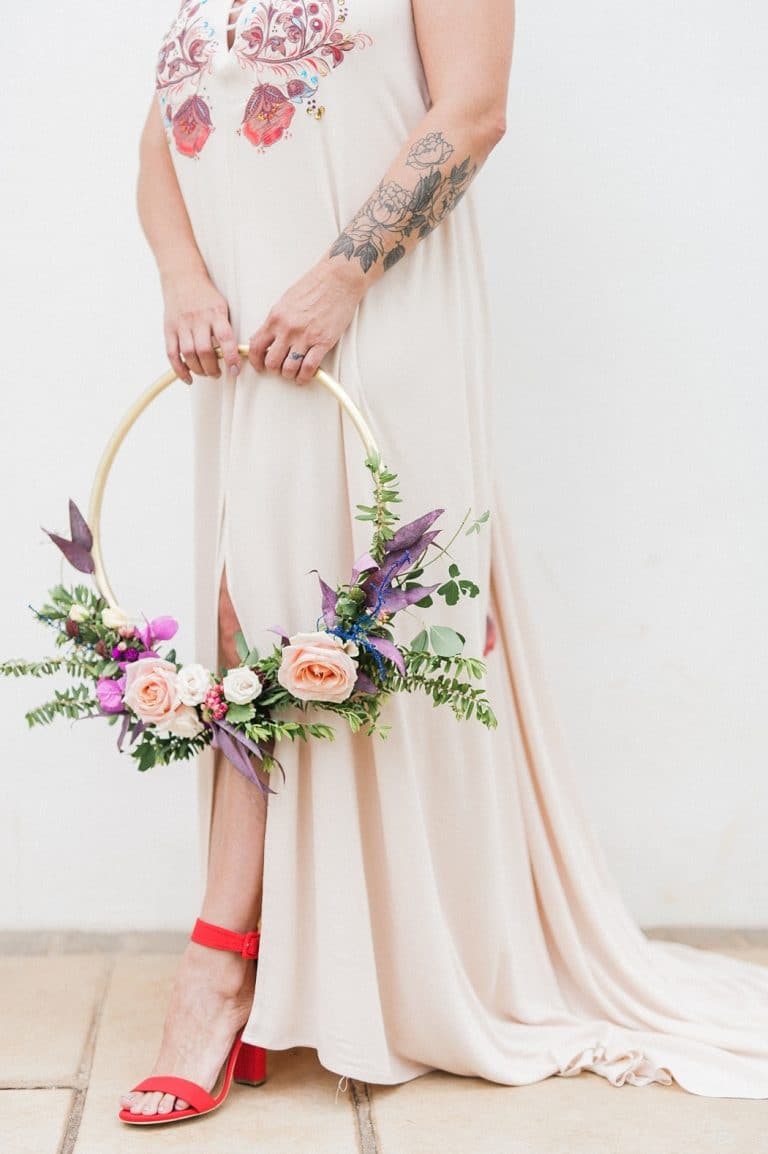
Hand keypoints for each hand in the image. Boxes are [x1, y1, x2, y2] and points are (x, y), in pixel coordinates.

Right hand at [162, 271, 240, 383]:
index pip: (225, 339)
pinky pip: (172, 354)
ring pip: (188, 354)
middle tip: (218, 373)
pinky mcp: (169, 329)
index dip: (230, 358)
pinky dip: (180, 369)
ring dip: (199, 370)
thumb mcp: (222, 307)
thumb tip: (237, 354)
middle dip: (213, 368)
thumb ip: (226, 328)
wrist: (182, 277)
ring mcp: (182, 324)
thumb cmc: (206, 296)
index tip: (234, 371)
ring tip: (206, 373)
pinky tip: (188, 377)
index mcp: (216, 313)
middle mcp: (198, 319)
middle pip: (204, 351)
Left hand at [248, 261, 364, 384]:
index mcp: (275, 317)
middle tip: (280, 369)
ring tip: (294, 373)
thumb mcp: (286, 301)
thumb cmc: (314, 286)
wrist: (338, 279)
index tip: (260, 366)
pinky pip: (309, 368)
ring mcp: (305, 336)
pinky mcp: (322, 342)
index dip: (256, 361)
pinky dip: (305, 377)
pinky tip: (305, 377)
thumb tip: (268, 338)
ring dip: (290, 375)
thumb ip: (276, 321)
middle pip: (272, 362)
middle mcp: (287, 328)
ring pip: (289, 369)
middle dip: (275, 369)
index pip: (256, 346)